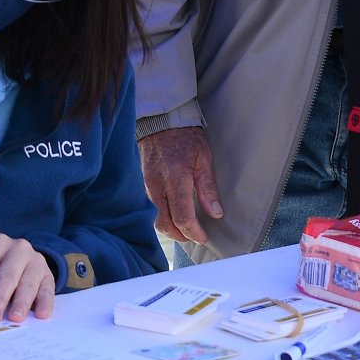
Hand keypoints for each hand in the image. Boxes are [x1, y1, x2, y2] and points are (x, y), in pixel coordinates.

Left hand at [0, 234, 56, 323]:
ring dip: (21, 302)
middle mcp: (18, 249)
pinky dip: (45, 303)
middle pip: (6, 276)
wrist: (23, 262)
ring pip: (28, 283)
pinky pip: (48, 290)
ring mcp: (36, 260)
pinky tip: (41, 315)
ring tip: (15, 318)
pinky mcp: (49, 275)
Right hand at [139, 125, 222, 244]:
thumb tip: (215, 213)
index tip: (204, 236)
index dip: (194, 232)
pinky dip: (163, 218)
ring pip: (156, 218)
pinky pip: (152, 208)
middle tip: (195, 237)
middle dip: (181, 236)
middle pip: (166, 223)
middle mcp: (158, 185)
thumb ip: (208, 188)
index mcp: (176, 178)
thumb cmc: (185, 137)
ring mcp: (148, 185)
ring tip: (186, 230)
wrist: (161, 121)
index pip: (182, 217)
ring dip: (171, 229)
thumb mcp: (203, 158)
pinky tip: (174, 216)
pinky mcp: (144, 184)